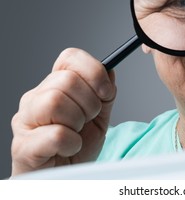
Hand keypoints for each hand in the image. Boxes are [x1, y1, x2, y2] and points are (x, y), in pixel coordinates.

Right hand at [11, 48, 115, 175]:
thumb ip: (105, 94)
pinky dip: (72, 143)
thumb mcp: (99, 117)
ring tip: (76, 133)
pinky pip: (55, 134)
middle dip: (89, 103)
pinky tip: (69, 148)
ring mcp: (25, 121)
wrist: (65, 176)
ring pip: (55, 101)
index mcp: (54, 86)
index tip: (105, 90)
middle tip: (88, 119)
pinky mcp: (23, 146)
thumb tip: (110, 71)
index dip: (92, 70)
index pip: (69, 58)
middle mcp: (36, 98)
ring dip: (78, 121)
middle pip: (66, 80)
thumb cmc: (77, 145)